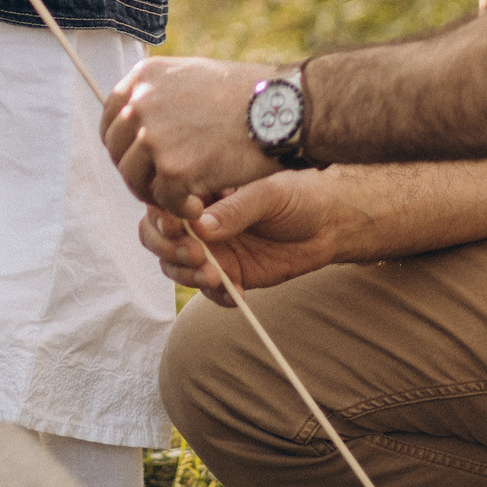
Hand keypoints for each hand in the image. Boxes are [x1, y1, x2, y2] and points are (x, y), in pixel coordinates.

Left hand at [100, 54, 279, 216]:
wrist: (285, 108)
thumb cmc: (250, 94)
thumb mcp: (194, 76)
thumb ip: (162, 94)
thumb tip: (139, 117)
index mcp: (144, 78)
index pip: (112, 118)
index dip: (124, 144)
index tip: (140, 159)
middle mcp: (141, 104)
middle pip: (118, 151)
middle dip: (138, 172)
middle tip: (163, 185)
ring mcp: (154, 137)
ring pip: (135, 180)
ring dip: (157, 194)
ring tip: (184, 197)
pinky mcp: (174, 169)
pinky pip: (165, 202)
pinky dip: (182, 209)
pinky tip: (201, 206)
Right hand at [139, 169, 345, 302]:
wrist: (331, 225)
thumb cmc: (299, 195)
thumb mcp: (268, 194)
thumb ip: (234, 210)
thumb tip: (199, 228)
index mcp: (201, 190)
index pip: (161, 202)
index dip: (161, 217)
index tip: (177, 225)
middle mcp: (198, 220)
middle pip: (156, 236)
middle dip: (169, 248)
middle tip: (197, 254)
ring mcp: (211, 248)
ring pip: (174, 265)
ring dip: (187, 274)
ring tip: (217, 276)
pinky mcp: (229, 273)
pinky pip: (208, 291)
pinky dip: (216, 295)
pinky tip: (237, 292)